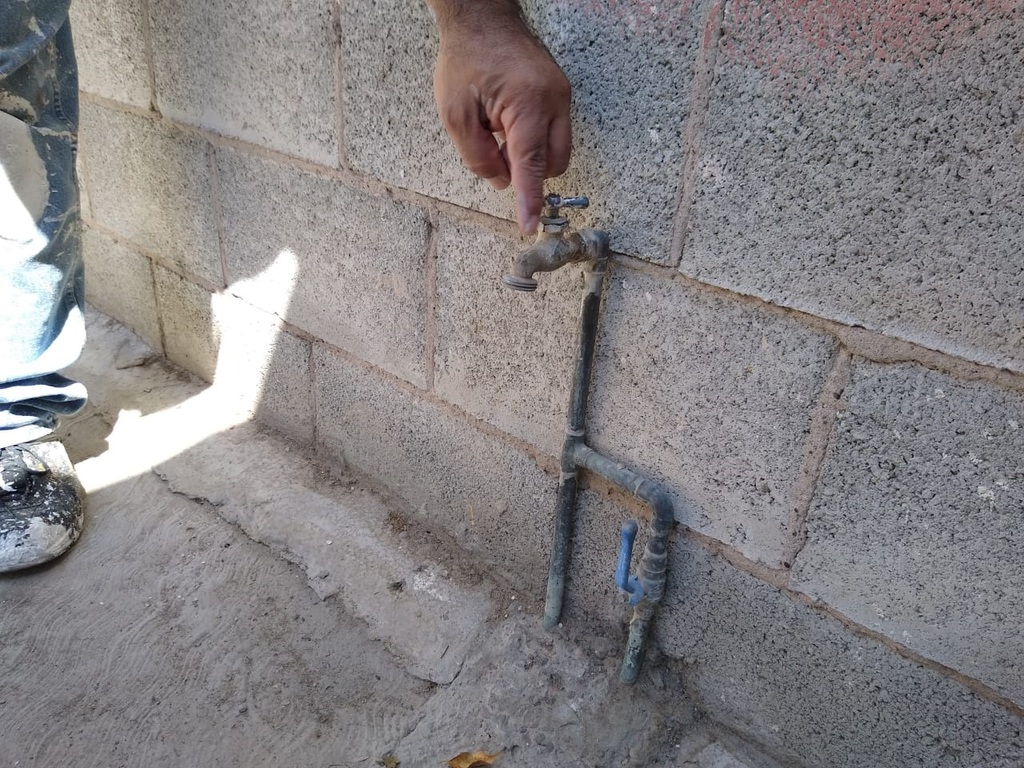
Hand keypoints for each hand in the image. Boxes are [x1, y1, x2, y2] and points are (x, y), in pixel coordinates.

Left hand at [429, 1, 570, 234]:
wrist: (482, 18)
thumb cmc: (466, 58)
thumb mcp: (455, 113)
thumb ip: (477, 156)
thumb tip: (501, 181)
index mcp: (528, 105)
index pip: (531, 166)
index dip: (530, 199)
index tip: (530, 225)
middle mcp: (554, 100)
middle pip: (552, 163)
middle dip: (526, 170)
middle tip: (492, 149)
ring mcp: (562, 95)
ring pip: (557, 151)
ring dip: (529, 155)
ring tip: (498, 129)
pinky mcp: (561, 92)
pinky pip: (555, 132)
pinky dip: (533, 139)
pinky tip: (508, 121)